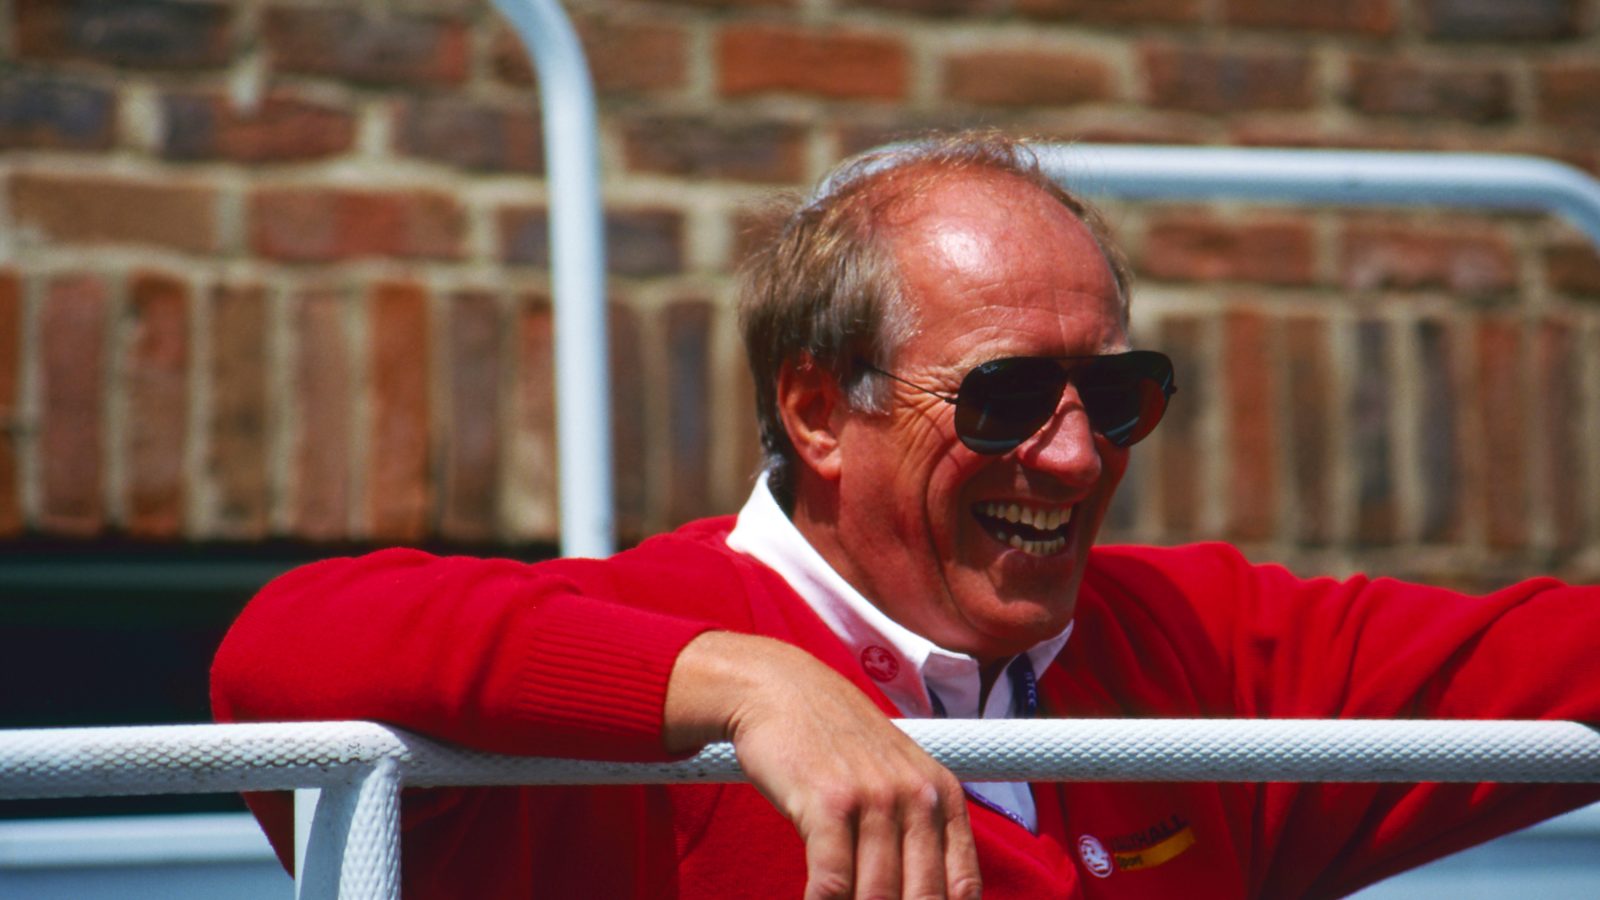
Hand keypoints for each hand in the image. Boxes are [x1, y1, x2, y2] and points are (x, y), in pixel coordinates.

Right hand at [664, 631, 981, 899]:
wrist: (782, 691)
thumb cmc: (837, 743)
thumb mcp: (898, 777)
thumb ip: (919, 831)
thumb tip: (921, 894)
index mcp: (942, 795)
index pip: (962, 887)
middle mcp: (917, 796)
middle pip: (921, 898)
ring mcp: (874, 798)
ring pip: (876, 897)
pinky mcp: (829, 803)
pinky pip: (832, 883)